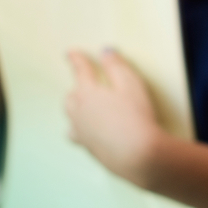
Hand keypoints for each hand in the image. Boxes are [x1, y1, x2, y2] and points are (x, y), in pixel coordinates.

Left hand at [66, 49, 164, 185]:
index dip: (76, 60)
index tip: (70, 53)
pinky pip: (77, 134)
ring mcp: (81, 132)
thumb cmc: (135, 118)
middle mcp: (79, 113)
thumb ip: (116, 66)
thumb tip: (106, 52)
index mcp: (88, 93)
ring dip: (76, 108)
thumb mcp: (131, 84)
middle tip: (85, 83)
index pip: (80, 71)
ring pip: (71, 116)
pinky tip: (87, 130)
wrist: (136, 155)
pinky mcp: (88, 148)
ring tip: (85, 106)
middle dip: (78, 87)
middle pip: (71, 96)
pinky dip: (80, 128)